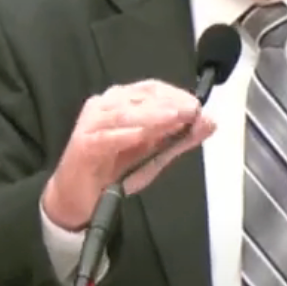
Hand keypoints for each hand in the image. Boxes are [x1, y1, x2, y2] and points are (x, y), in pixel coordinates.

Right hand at [41, 80, 214, 230]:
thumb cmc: (113, 172)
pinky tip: (141, 136)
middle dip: (168, 104)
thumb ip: (180, 139)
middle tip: (191, 112)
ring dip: (151, 115)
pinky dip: (124, 136)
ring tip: (173, 118)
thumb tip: (209, 122)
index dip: (176, 94)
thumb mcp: (154, 156)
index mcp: (122, 102)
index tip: (196, 106)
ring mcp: (92, 123)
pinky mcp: (83, 144)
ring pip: (123, 114)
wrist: (77, 196)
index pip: (151, 89)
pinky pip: (105, 137)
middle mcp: (105, 106)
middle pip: (139, 98)